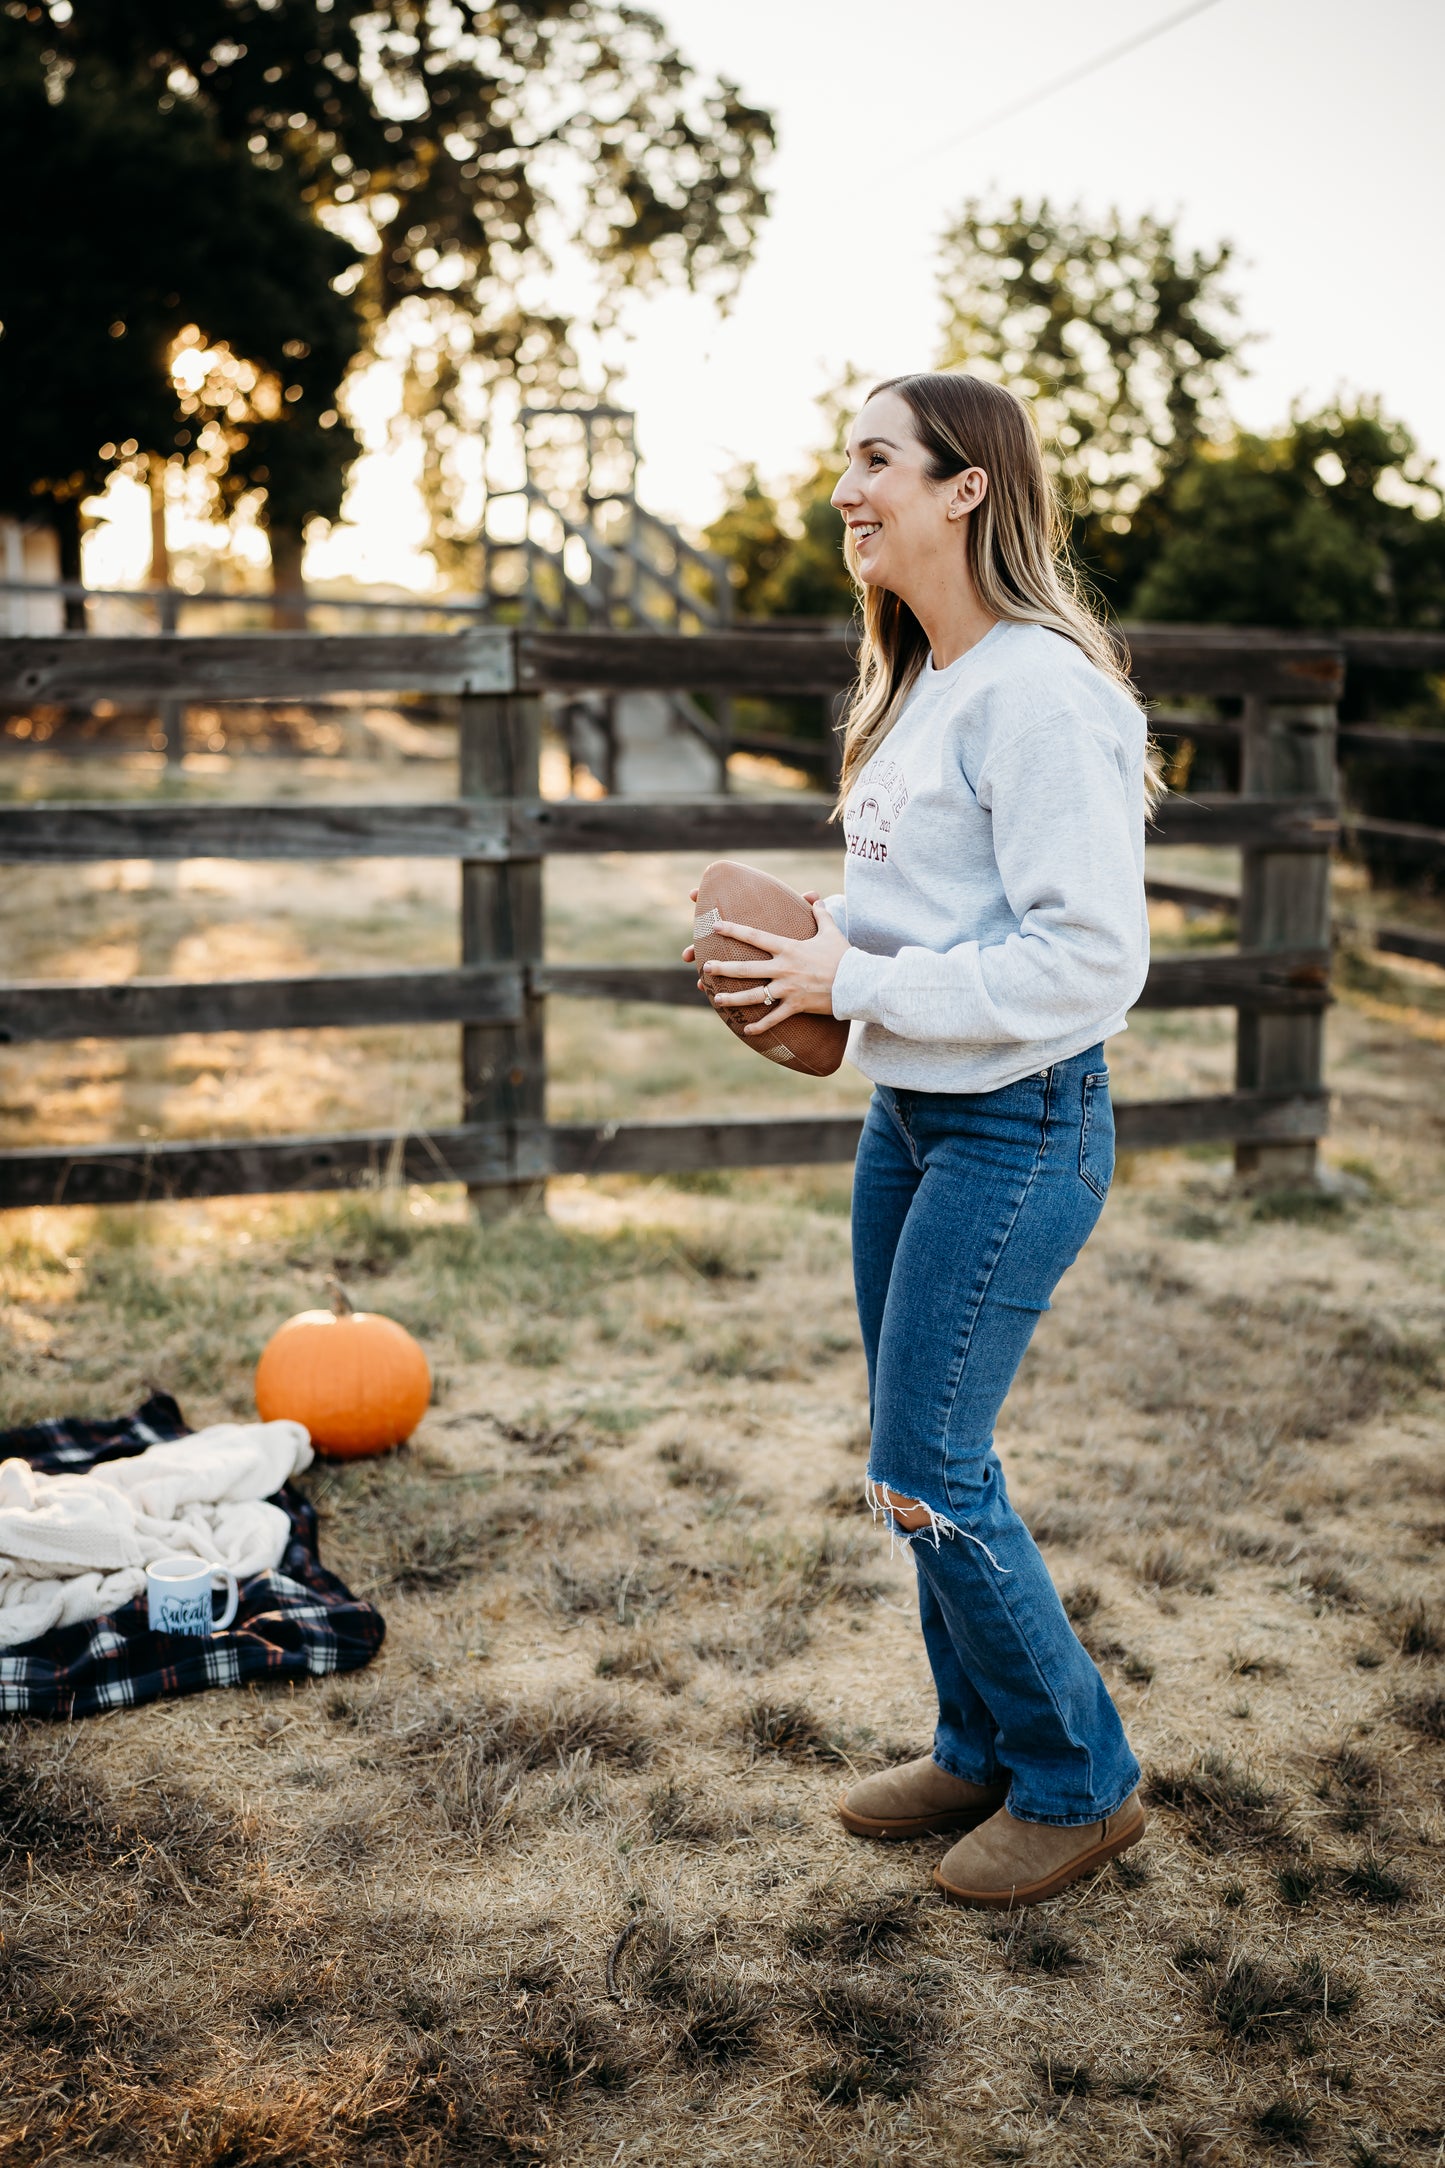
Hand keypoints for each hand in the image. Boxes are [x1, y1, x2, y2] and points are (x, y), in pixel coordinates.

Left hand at [687, 890, 849, 1033]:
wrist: (857, 982)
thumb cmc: (844, 956)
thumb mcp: (831, 931)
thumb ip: (821, 914)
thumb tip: (816, 898)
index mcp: (788, 948)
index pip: (755, 936)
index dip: (734, 930)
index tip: (716, 927)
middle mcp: (784, 968)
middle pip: (746, 968)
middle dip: (723, 968)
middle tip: (705, 968)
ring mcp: (788, 988)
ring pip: (754, 995)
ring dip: (733, 999)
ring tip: (717, 999)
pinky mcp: (796, 1006)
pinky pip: (774, 1018)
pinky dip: (760, 1025)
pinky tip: (746, 1029)